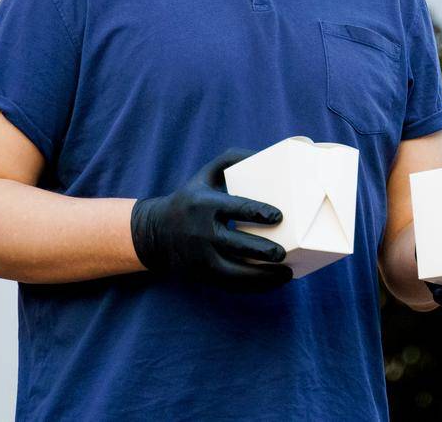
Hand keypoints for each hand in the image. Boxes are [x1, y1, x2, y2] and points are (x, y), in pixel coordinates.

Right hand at [130, 146, 292, 292]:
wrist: (155, 232)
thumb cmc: (191, 199)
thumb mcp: (206, 174)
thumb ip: (232, 160)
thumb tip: (263, 154)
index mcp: (205, 204)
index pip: (235, 208)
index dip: (258, 212)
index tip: (278, 217)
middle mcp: (201, 232)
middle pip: (237, 245)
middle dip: (263, 251)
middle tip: (283, 253)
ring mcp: (200, 257)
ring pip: (235, 272)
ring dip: (262, 276)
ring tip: (286, 273)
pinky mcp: (201, 274)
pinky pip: (230, 284)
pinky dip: (253, 286)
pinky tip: (271, 282)